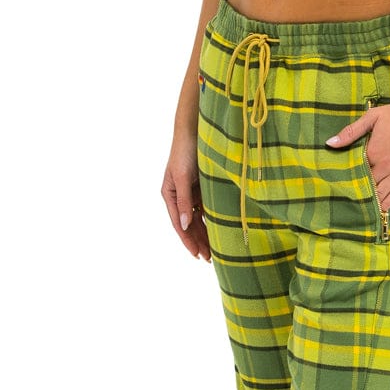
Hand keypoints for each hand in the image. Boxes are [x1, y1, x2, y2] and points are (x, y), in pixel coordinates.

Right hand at [161, 130, 210, 261]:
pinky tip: (219, 231)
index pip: (179, 223)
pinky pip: (207, 209)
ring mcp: (191, 192)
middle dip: (198, 242)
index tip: (197, 255)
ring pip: (199, 219)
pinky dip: (212, 220)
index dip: (188, 240)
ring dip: (205, 234)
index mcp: (169, 194)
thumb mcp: (183, 177)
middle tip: (210, 259)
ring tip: (215, 251)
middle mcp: (179, 196)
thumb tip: (185, 225)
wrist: (196, 130)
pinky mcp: (202, 187)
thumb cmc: (186, 151)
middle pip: (189, 224)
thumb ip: (184, 201)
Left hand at [325, 95, 389, 212]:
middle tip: (350, 202)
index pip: (357, 174)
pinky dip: (389, 202)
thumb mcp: (371, 118)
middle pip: (369, 186)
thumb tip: (330, 143)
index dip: (350, 181)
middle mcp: (387, 166)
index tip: (342, 189)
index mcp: (374, 153)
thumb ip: (350, 132)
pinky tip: (382, 208)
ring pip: (383, 194)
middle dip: (360, 194)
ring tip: (363, 209)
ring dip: (373, 201)